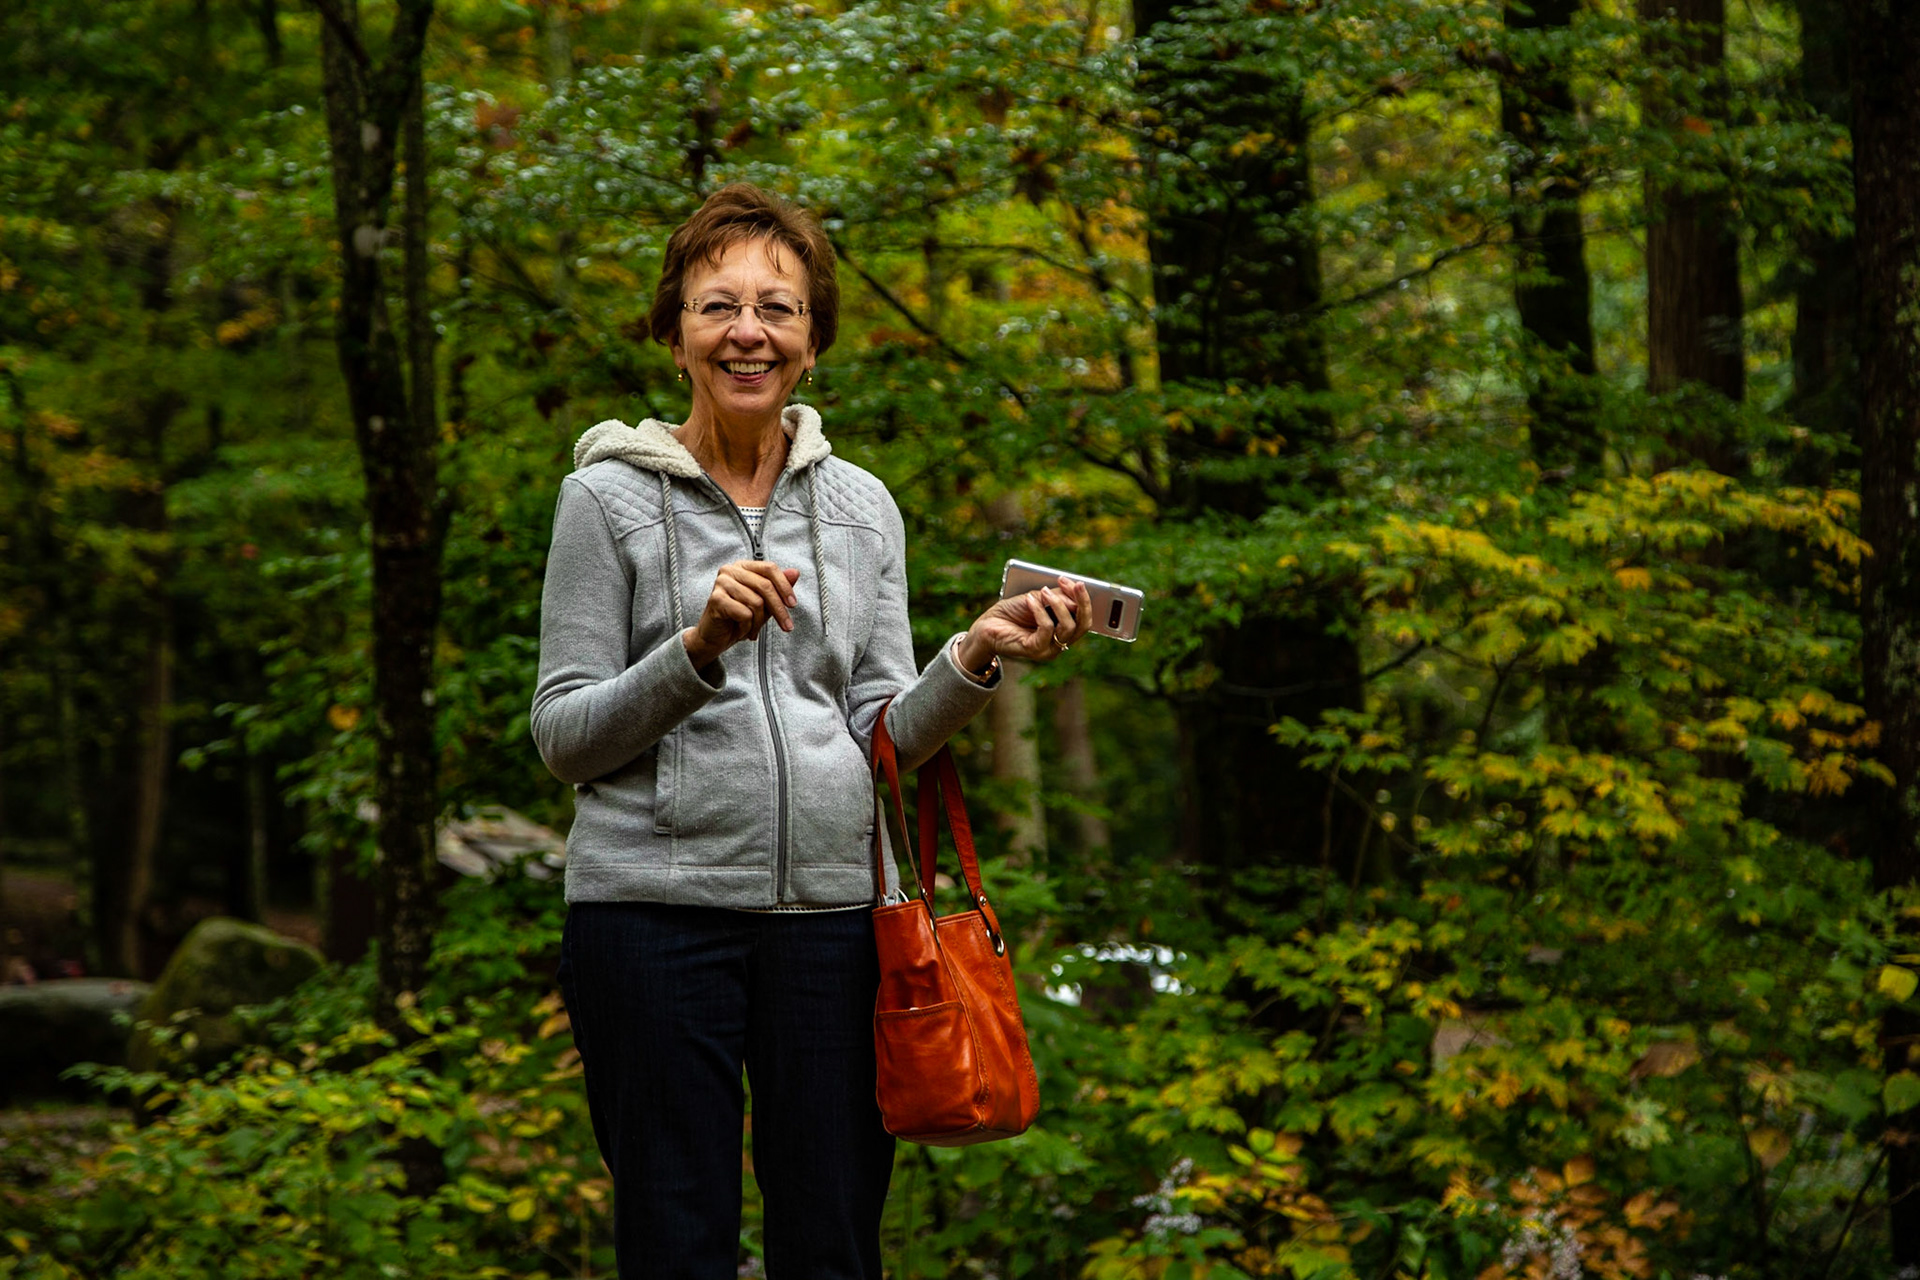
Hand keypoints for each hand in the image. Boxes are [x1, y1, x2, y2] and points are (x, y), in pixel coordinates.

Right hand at [683, 560, 799, 667]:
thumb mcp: (765, 604)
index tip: (793, 605)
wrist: (715, 638)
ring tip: (753, 630)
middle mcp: (730, 570)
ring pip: (756, 602)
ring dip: (759, 622)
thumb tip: (795, 572)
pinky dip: (747, 627)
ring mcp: (721, 583)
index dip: (785, 587)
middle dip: (779, 610)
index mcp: (743, 566)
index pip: (770, 568)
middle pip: (765, 586)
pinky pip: (745, 614)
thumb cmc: (739, 618)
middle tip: (787, 627)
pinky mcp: (716, 599)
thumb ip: (779, 588)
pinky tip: (741, 630)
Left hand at [956, 577, 1093, 670]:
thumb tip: (1074, 597)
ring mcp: (1048, 649)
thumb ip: (1055, 598)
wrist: (986, 627)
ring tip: (1045, 590)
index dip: (1084, 600)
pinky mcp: (1035, 650)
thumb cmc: (1011, 612)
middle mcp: (1059, 643)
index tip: (1078, 582)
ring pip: (1068, 627)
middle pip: (1082, 625)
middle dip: (1082, 602)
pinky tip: (1031, 600)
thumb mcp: (1036, 599)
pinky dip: (1040, 611)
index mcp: (1062, 631)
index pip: (1084, 619)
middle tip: (1076, 584)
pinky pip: (1046, 629)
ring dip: (1058, 604)